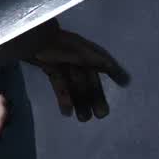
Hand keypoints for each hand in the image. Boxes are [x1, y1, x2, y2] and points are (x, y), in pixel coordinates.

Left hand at [11, 18, 130, 121]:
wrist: (31, 39)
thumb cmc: (59, 45)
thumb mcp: (85, 53)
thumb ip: (104, 65)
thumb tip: (126, 80)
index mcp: (86, 49)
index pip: (102, 64)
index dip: (112, 74)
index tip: (122, 86)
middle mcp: (76, 55)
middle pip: (88, 78)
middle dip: (95, 96)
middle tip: (101, 115)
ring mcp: (62, 61)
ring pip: (74, 84)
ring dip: (80, 101)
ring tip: (84, 119)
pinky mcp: (49, 67)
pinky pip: (59, 84)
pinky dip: (63, 97)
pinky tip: (67, 112)